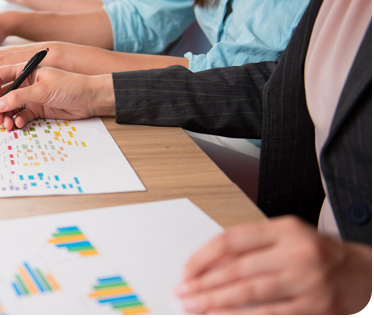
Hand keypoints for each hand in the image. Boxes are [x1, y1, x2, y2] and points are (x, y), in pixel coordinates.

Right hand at [0, 64, 114, 130]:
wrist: (90, 99)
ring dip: (6, 117)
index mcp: (25, 71)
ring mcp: (30, 97)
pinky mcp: (37, 109)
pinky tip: (20, 124)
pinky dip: (18, 121)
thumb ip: (19, 96)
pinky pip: (21, 116)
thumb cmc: (71, 86)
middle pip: (2, 94)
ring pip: (10, 107)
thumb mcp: (43, 89)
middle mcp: (25, 83)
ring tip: (7, 125)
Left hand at [176, 216, 371, 313]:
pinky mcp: (315, 307)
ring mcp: (306, 281)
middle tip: (182, 293)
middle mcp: (296, 253)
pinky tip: (222, 317)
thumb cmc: (317, 254)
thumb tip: (206, 265)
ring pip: (249, 293)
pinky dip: (241, 317)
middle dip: (204, 284)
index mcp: (285, 229)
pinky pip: (269, 314)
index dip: (203, 257)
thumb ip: (252, 247)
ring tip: (194, 306)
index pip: (232, 241)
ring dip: (215, 302)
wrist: (365, 275)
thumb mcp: (287, 238)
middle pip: (237, 269)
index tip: (186, 271)